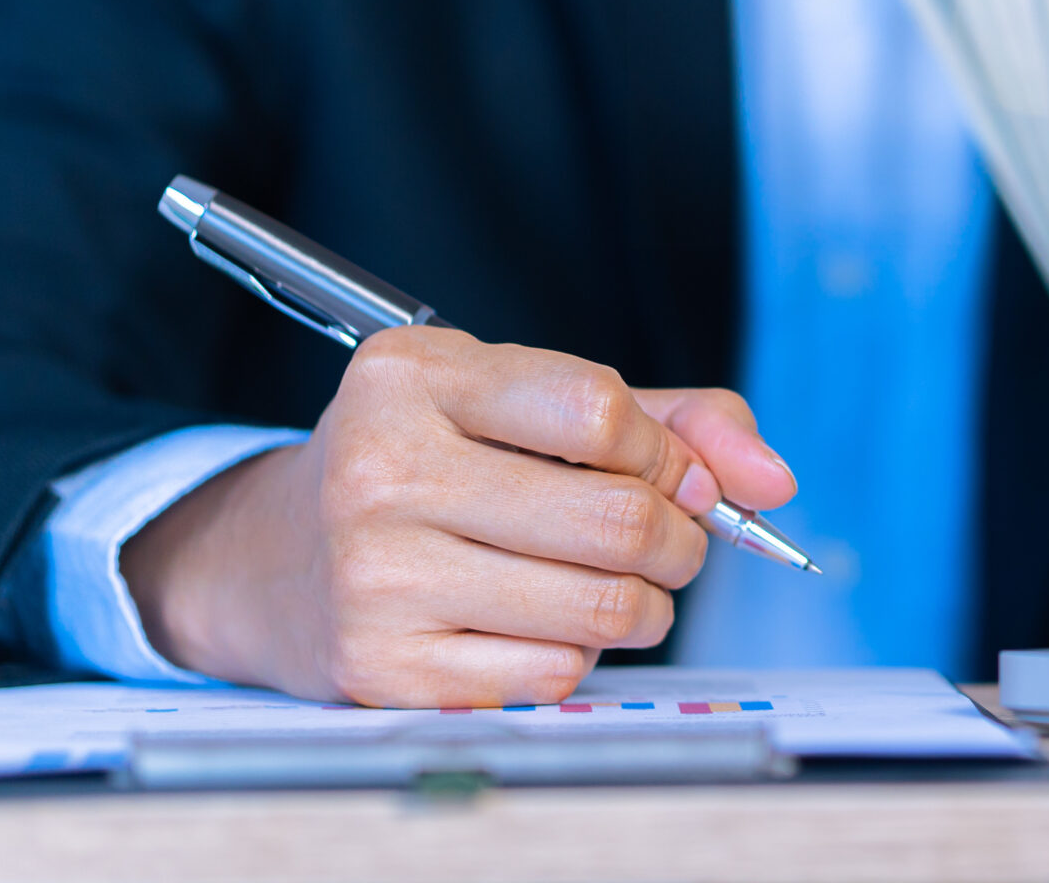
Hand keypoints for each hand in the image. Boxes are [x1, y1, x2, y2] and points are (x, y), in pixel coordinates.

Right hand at [120, 328, 793, 706]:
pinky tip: (548, 627)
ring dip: (645, 606)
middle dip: (681, 541)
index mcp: (414, 375)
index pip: (600, 411)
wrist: (275, 561)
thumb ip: (674, 420)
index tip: (676, 476)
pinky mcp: (380, 666)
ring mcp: (373, 572)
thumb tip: (773, 481)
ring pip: (598, 606)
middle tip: (675, 545)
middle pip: (615, 519)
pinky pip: (552, 674)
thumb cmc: (434, 466)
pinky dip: (581, 657)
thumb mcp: (529, 404)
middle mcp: (380, 467)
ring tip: (626, 590)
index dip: (668, 454)